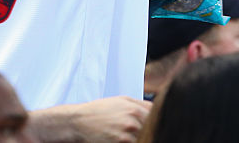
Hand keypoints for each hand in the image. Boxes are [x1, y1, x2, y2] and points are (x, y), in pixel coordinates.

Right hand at [29, 96, 150, 142]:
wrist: (79, 121)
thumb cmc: (100, 110)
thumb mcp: (121, 100)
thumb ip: (140, 103)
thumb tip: (156, 106)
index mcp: (135, 109)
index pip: (157, 115)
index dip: (159, 120)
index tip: (158, 123)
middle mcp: (133, 121)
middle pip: (153, 128)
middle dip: (153, 130)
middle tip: (150, 131)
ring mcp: (127, 135)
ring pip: (145, 137)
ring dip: (144, 136)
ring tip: (136, 135)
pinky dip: (135, 141)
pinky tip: (128, 139)